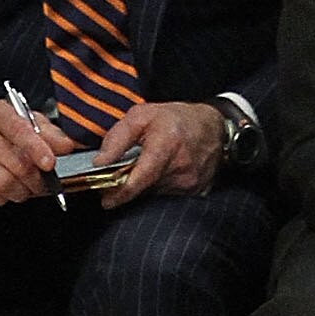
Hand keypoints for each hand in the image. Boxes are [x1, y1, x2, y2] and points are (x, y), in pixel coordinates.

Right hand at [0, 99, 72, 205]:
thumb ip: (48, 134)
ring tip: (20, 186)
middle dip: (35, 180)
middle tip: (40, 183)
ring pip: (3, 183)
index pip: (19, 130)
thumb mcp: (23, 123)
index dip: (37, 148)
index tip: (49, 164)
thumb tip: (66, 146)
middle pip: (17, 164)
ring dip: (19, 192)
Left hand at [93, 99, 224, 208]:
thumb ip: (117, 138)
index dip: (122, 192)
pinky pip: (169, 195)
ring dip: (144, 184)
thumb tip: (100, 162)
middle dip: (128, 185)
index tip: (107, 200)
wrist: (215, 127)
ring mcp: (192, 182)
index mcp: (167, 145)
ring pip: (155, 193)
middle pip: (145, 187)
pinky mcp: (198, 191)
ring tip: (146, 165)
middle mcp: (181, 167)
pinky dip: (159, 187)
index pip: (142, 177)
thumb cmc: (177, 118)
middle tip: (118, 176)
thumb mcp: (141, 115)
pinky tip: (161, 172)